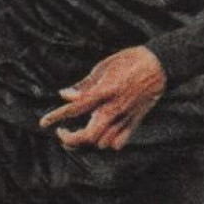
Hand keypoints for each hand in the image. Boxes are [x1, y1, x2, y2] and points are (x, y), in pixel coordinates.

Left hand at [39, 47, 166, 150]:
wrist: (160, 65)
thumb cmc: (130, 60)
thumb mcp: (104, 67)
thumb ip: (84, 85)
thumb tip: (64, 95)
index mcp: (104, 92)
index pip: (75, 109)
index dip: (56, 117)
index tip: (43, 123)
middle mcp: (114, 109)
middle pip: (88, 136)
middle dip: (71, 139)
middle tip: (63, 132)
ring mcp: (125, 118)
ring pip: (102, 143)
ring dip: (88, 141)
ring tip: (80, 132)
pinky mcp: (135, 122)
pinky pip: (118, 143)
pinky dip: (107, 143)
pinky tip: (101, 135)